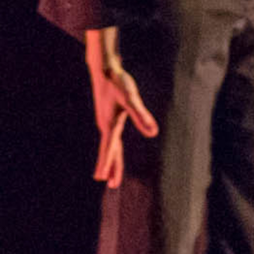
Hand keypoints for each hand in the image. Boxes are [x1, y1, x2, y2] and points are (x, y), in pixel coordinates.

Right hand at [87, 54, 158, 188]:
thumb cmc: (117, 82)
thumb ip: (141, 115)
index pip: (108, 148)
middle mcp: (105, 125)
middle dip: (110, 167)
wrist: (104, 69)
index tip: (101, 179)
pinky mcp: (108, 116)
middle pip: (109, 151)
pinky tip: (113, 149)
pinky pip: (111, 138)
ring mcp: (106, 121)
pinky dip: (112, 148)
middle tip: (110, 184)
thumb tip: (153, 133)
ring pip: (110, 145)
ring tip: (109, 174)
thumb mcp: (131, 98)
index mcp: (109, 124)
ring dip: (111, 160)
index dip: (106, 164)